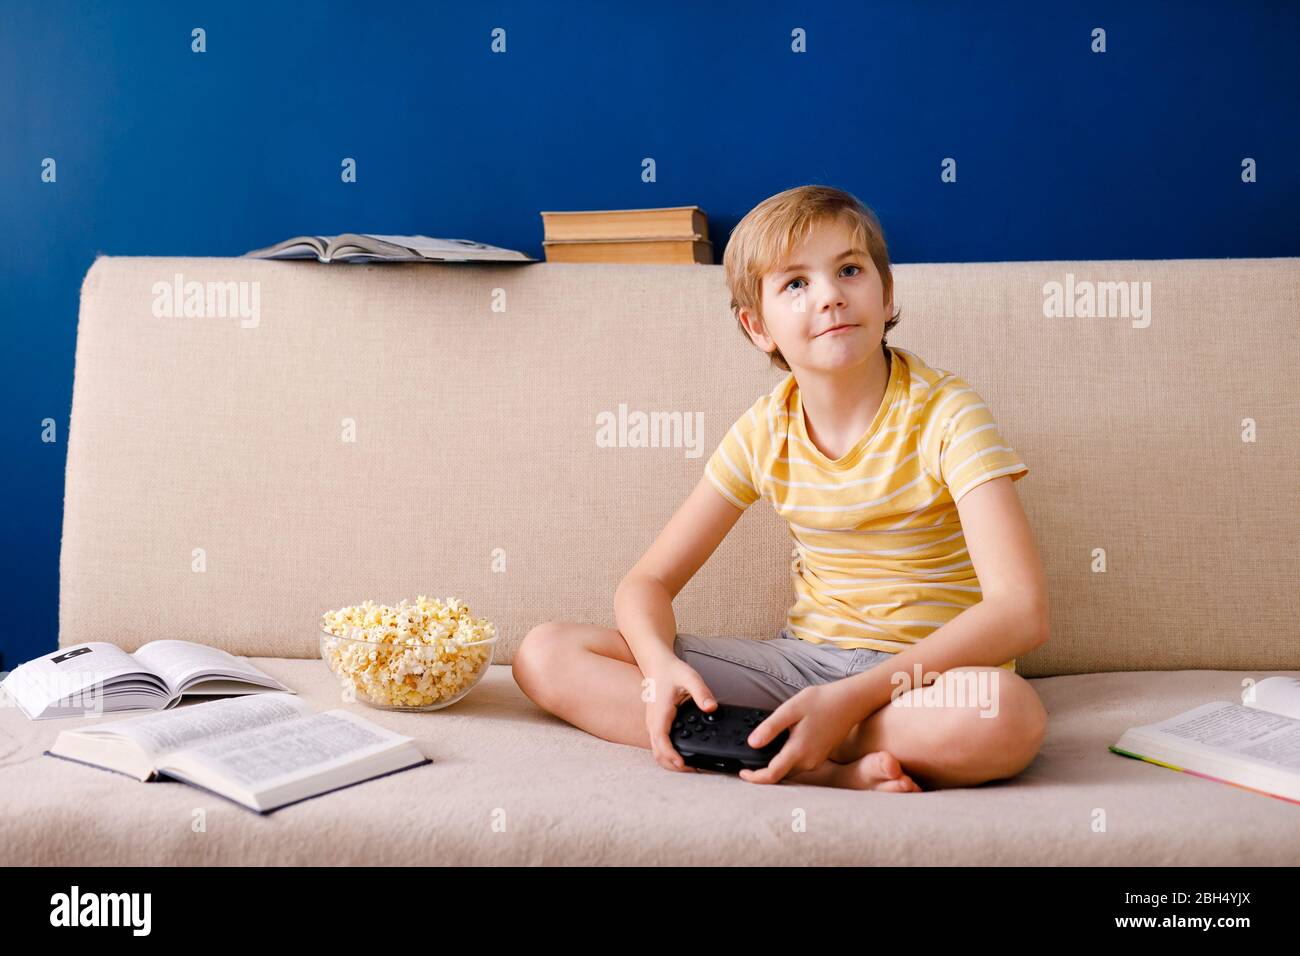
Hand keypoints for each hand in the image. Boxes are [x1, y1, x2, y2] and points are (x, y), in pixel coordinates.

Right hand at [641, 654, 717, 773]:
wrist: (657, 664)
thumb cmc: (672, 671)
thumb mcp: (690, 678)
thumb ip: (702, 693)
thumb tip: (711, 708)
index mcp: (661, 713)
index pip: (661, 741)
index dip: (671, 756)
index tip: (683, 764)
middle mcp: (653, 722)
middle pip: (657, 753)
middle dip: (673, 765)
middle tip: (694, 769)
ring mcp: (653, 725)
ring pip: (657, 751)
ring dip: (670, 762)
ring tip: (690, 766)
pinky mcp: (656, 726)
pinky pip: (659, 745)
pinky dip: (668, 754)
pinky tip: (683, 755)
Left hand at [739, 682, 861, 784]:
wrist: (850, 701)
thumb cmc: (822, 702)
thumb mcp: (791, 710)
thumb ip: (770, 728)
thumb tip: (752, 743)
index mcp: (799, 751)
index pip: (772, 775)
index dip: (754, 778)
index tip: (742, 773)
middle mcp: (808, 761)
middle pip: (780, 775)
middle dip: (762, 773)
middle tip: (746, 764)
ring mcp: (816, 760)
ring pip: (790, 770)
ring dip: (775, 767)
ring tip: (760, 755)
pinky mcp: (820, 756)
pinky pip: (799, 764)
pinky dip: (786, 760)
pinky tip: (781, 747)